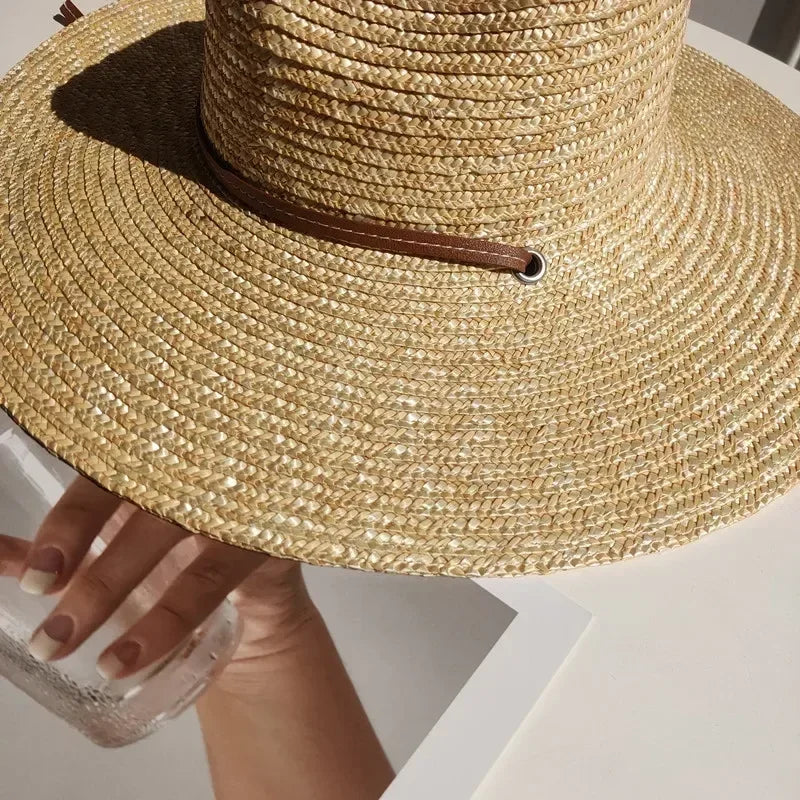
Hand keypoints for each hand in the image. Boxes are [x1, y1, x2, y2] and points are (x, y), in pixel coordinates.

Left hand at [15, 476, 308, 685]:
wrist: (257, 593)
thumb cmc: (181, 554)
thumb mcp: (122, 541)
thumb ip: (63, 545)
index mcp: (153, 458)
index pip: (108, 471)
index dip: (72, 522)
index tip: (39, 575)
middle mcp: (191, 466)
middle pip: (135, 502)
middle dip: (90, 568)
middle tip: (51, 632)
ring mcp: (230, 494)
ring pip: (168, 535)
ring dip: (114, 592)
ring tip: (73, 649)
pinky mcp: (264, 530)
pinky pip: (212, 576)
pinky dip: (168, 620)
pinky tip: (128, 659)